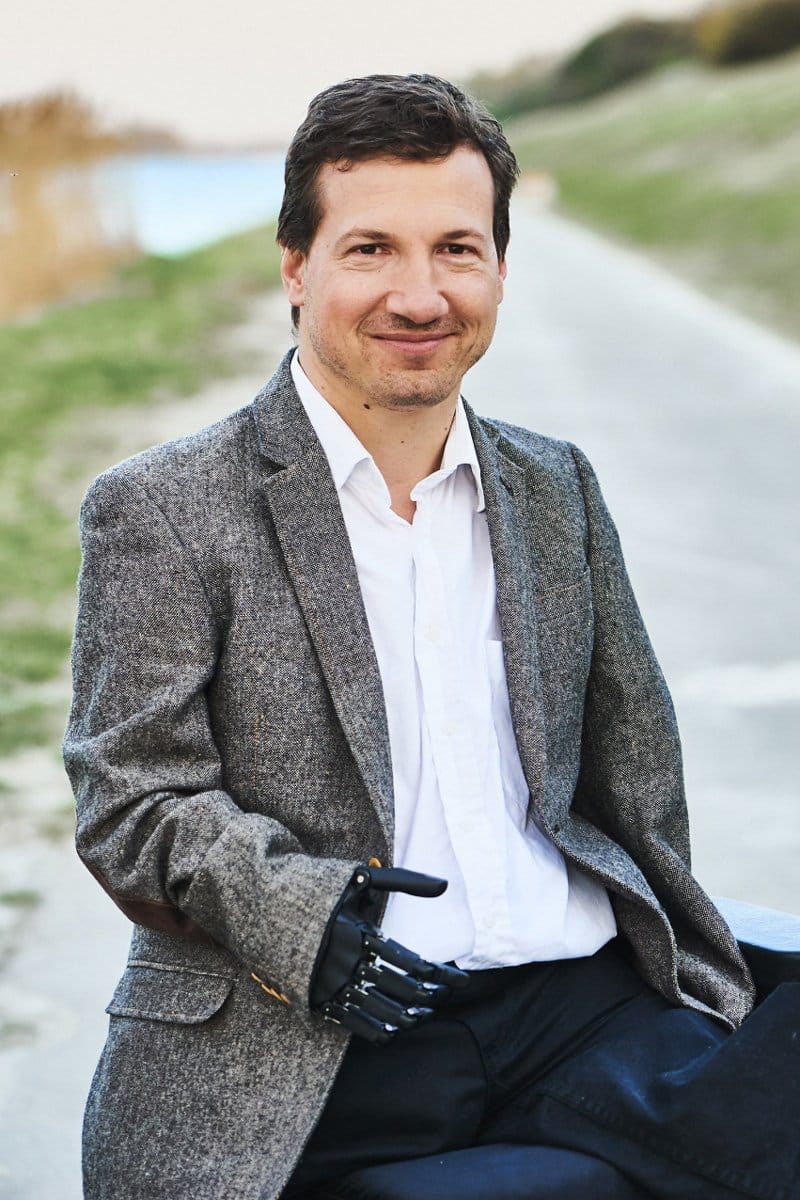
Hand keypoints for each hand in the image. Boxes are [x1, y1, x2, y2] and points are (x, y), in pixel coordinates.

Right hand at [309, 866, 468, 1044]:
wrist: (266, 905)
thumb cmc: (321, 888)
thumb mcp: (361, 878)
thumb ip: (404, 881)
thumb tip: (445, 885)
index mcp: (361, 934)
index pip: (413, 963)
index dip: (442, 975)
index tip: (460, 980)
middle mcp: (349, 963)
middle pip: (402, 990)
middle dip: (431, 996)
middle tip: (444, 996)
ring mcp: (332, 985)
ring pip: (381, 1012)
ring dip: (410, 1017)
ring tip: (425, 1015)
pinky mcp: (317, 1000)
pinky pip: (354, 1025)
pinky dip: (378, 1031)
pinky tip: (394, 1030)